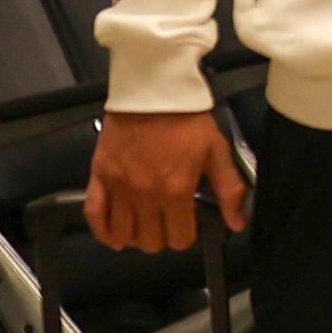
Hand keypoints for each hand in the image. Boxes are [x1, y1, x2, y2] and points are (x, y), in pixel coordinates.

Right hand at [85, 110, 249, 253]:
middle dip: (163, 238)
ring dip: (136, 237)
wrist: (154, 91)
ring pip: (123, 234)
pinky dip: (103, 231)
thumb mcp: (216, 151)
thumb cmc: (186, 119)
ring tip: (146, 227)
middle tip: (169, 223)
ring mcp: (119, 187)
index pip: (180, 238)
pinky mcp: (99, 175)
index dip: (188, 235)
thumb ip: (229, 190)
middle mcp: (145, 195)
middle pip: (151, 241)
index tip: (190, 224)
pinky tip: (113, 237)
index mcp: (175, 191)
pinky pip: (94, 214)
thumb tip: (236, 223)